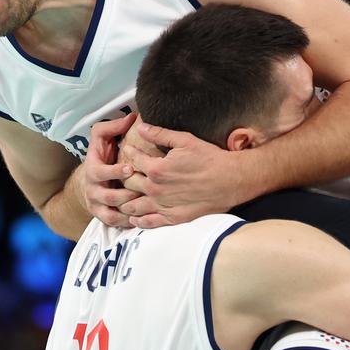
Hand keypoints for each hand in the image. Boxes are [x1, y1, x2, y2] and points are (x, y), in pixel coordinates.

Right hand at [77, 113, 141, 226]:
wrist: (88, 182)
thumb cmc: (102, 156)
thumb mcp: (102, 139)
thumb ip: (114, 127)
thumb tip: (132, 117)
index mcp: (93, 170)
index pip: (101, 172)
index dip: (114, 172)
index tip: (130, 168)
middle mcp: (93, 189)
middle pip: (108, 197)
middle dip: (125, 195)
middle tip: (143, 191)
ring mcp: (97, 205)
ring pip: (112, 213)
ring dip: (129, 211)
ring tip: (146, 206)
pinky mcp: (102, 216)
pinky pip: (114, 223)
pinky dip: (126, 223)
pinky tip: (140, 219)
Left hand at [118, 122, 247, 228]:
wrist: (229, 180)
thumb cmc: (209, 158)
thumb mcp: (185, 140)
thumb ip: (160, 134)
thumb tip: (142, 127)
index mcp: (156, 168)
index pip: (132, 159)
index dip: (128, 152)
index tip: (126, 149)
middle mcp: (155, 189)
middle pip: (129, 183)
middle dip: (122, 176)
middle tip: (119, 172)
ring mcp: (163, 205)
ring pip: (133, 205)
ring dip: (124, 200)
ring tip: (120, 197)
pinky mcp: (172, 218)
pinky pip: (149, 222)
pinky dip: (138, 220)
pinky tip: (134, 217)